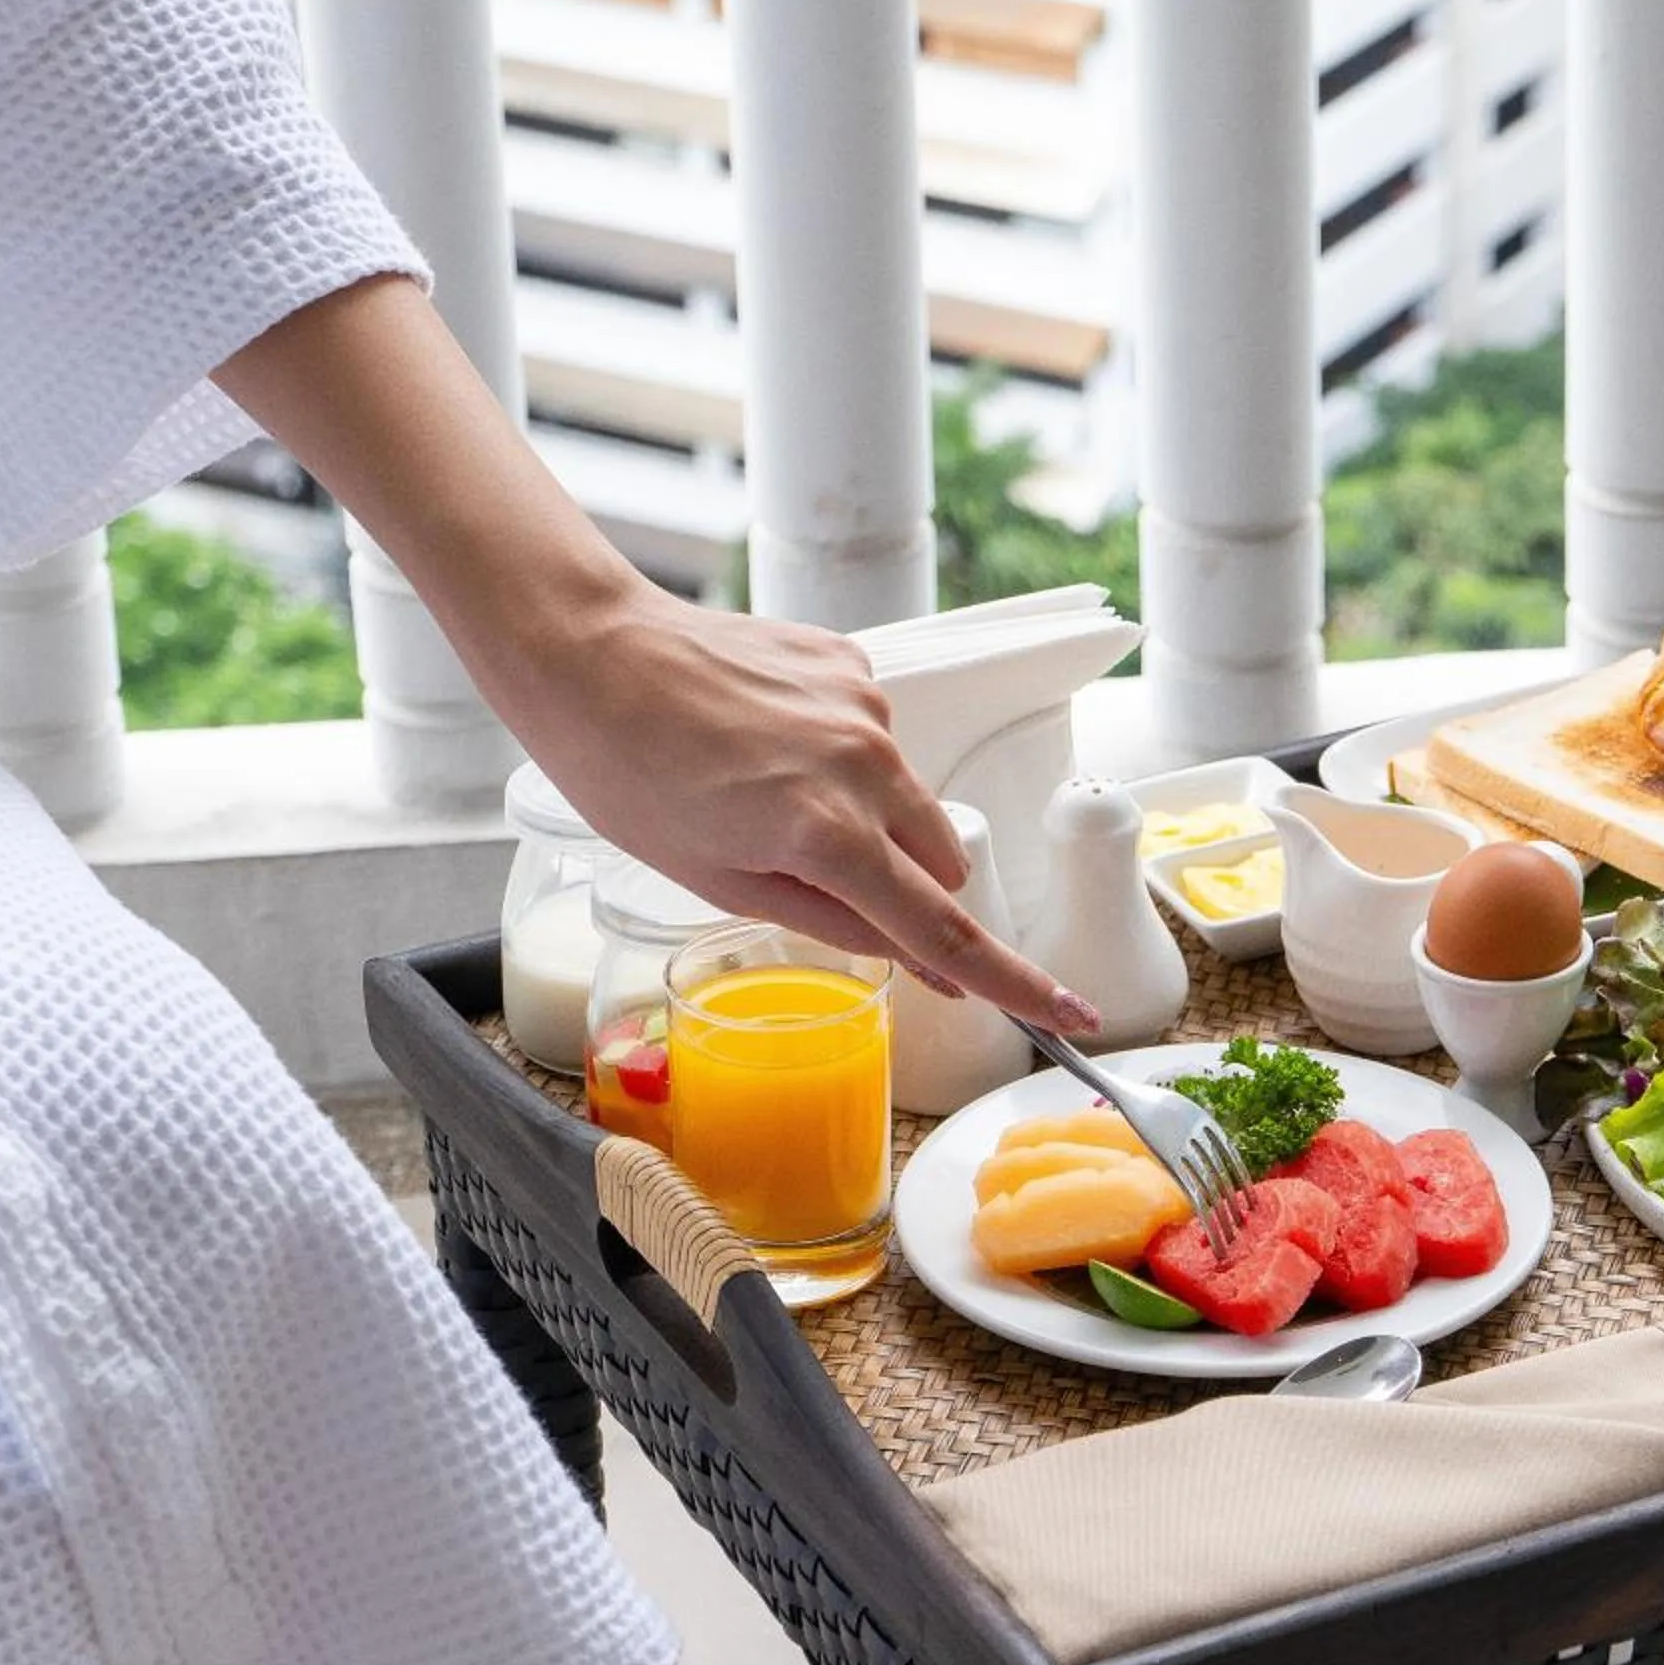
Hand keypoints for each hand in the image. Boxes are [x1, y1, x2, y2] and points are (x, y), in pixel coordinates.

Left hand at [517, 585, 1100, 1034]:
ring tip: (767, 792)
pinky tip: (767, 740)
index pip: (945, 928)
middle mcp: (865, 766)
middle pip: (940, 861)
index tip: (1072, 1010)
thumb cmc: (628, 777)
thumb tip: (925, 959)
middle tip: (815, 877)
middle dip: (907, 887)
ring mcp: (865, 706)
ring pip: (911, 799)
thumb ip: (833, 921)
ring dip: (870, 819)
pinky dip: (844, 758)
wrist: (590, 653)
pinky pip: (878, 739)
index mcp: (826, 835)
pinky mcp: (853, 664)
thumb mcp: (719, 880)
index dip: (1014, 981)